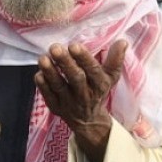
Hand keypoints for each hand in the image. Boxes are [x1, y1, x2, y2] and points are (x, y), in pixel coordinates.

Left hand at [34, 40, 127, 161]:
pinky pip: (48, 96)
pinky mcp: (56, 108)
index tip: (74, 45)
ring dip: (50, 72)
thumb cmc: (97, 89)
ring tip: (43, 58)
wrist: (88, 120)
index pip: (93, 71)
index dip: (84, 59)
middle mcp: (85, 95)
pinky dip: (43, 85)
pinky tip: (38, 73)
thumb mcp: (110, 77)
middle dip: (65, 63)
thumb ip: (115, 59)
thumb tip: (122, 41)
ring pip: (59, 87)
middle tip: (55, 47)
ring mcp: (69, 103)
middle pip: (76, 79)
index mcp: (100, 84)